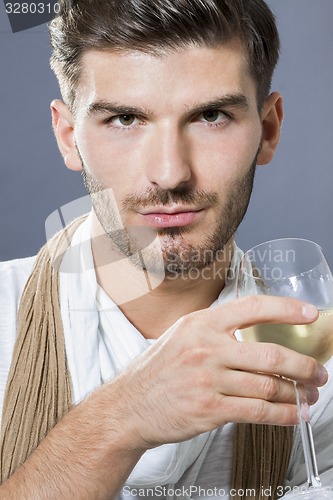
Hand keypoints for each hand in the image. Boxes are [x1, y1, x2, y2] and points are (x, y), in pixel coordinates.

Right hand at [113, 296, 327, 448]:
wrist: (129, 405)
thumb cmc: (158, 370)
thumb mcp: (182, 335)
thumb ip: (216, 330)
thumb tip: (256, 330)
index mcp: (201, 323)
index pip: (252, 307)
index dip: (286, 308)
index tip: (310, 314)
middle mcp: (205, 347)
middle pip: (269, 353)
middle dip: (303, 365)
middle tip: (319, 372)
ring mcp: (207, 379)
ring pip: (268, 386)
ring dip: (297, 393)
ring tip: (309, 395)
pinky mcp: (209, 409)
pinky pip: (257, 412)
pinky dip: (283, 415)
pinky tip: (294, 415)